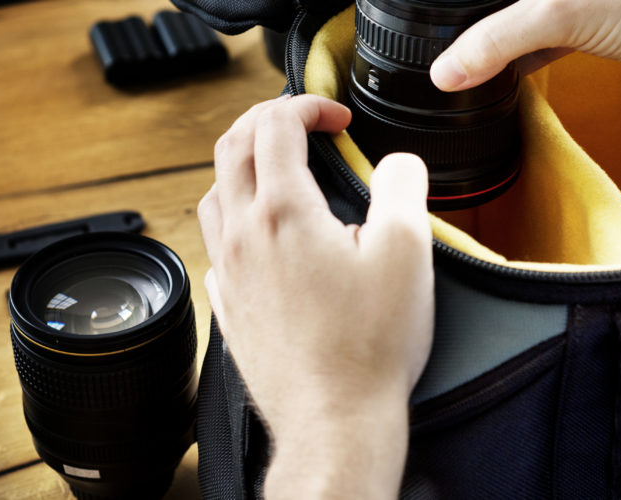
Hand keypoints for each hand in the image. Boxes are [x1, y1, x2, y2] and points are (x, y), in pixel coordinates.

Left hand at [197, 94, 435, 498]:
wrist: (335, 422)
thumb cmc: (368, 347)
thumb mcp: (407, 251)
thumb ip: (402, 187)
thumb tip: (397, 164)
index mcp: (282, 213)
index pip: (275, 126)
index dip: (308, 105)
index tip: (337, 118)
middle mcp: (243, 238)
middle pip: (230, 148)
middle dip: (266, 121)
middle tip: (301, 124)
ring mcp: (229, 275)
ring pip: (214, 196)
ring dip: (243, 167)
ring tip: (278, 172)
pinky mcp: (229, 309)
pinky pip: (217, 247)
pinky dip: (238, 221)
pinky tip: (266, 239)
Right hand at [430, 0, 620, 90]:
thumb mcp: (557, 14)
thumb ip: (495, 40)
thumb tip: (447, 71)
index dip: (458, 5)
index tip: (427, 12)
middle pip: (500, 3)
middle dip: (476, 19)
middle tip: (442, 45)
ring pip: (522, 15)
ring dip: (498, 40)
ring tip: (466, 62)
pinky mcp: (597, 20)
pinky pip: (545, 34)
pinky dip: (524, 53)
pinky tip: (505, 72)